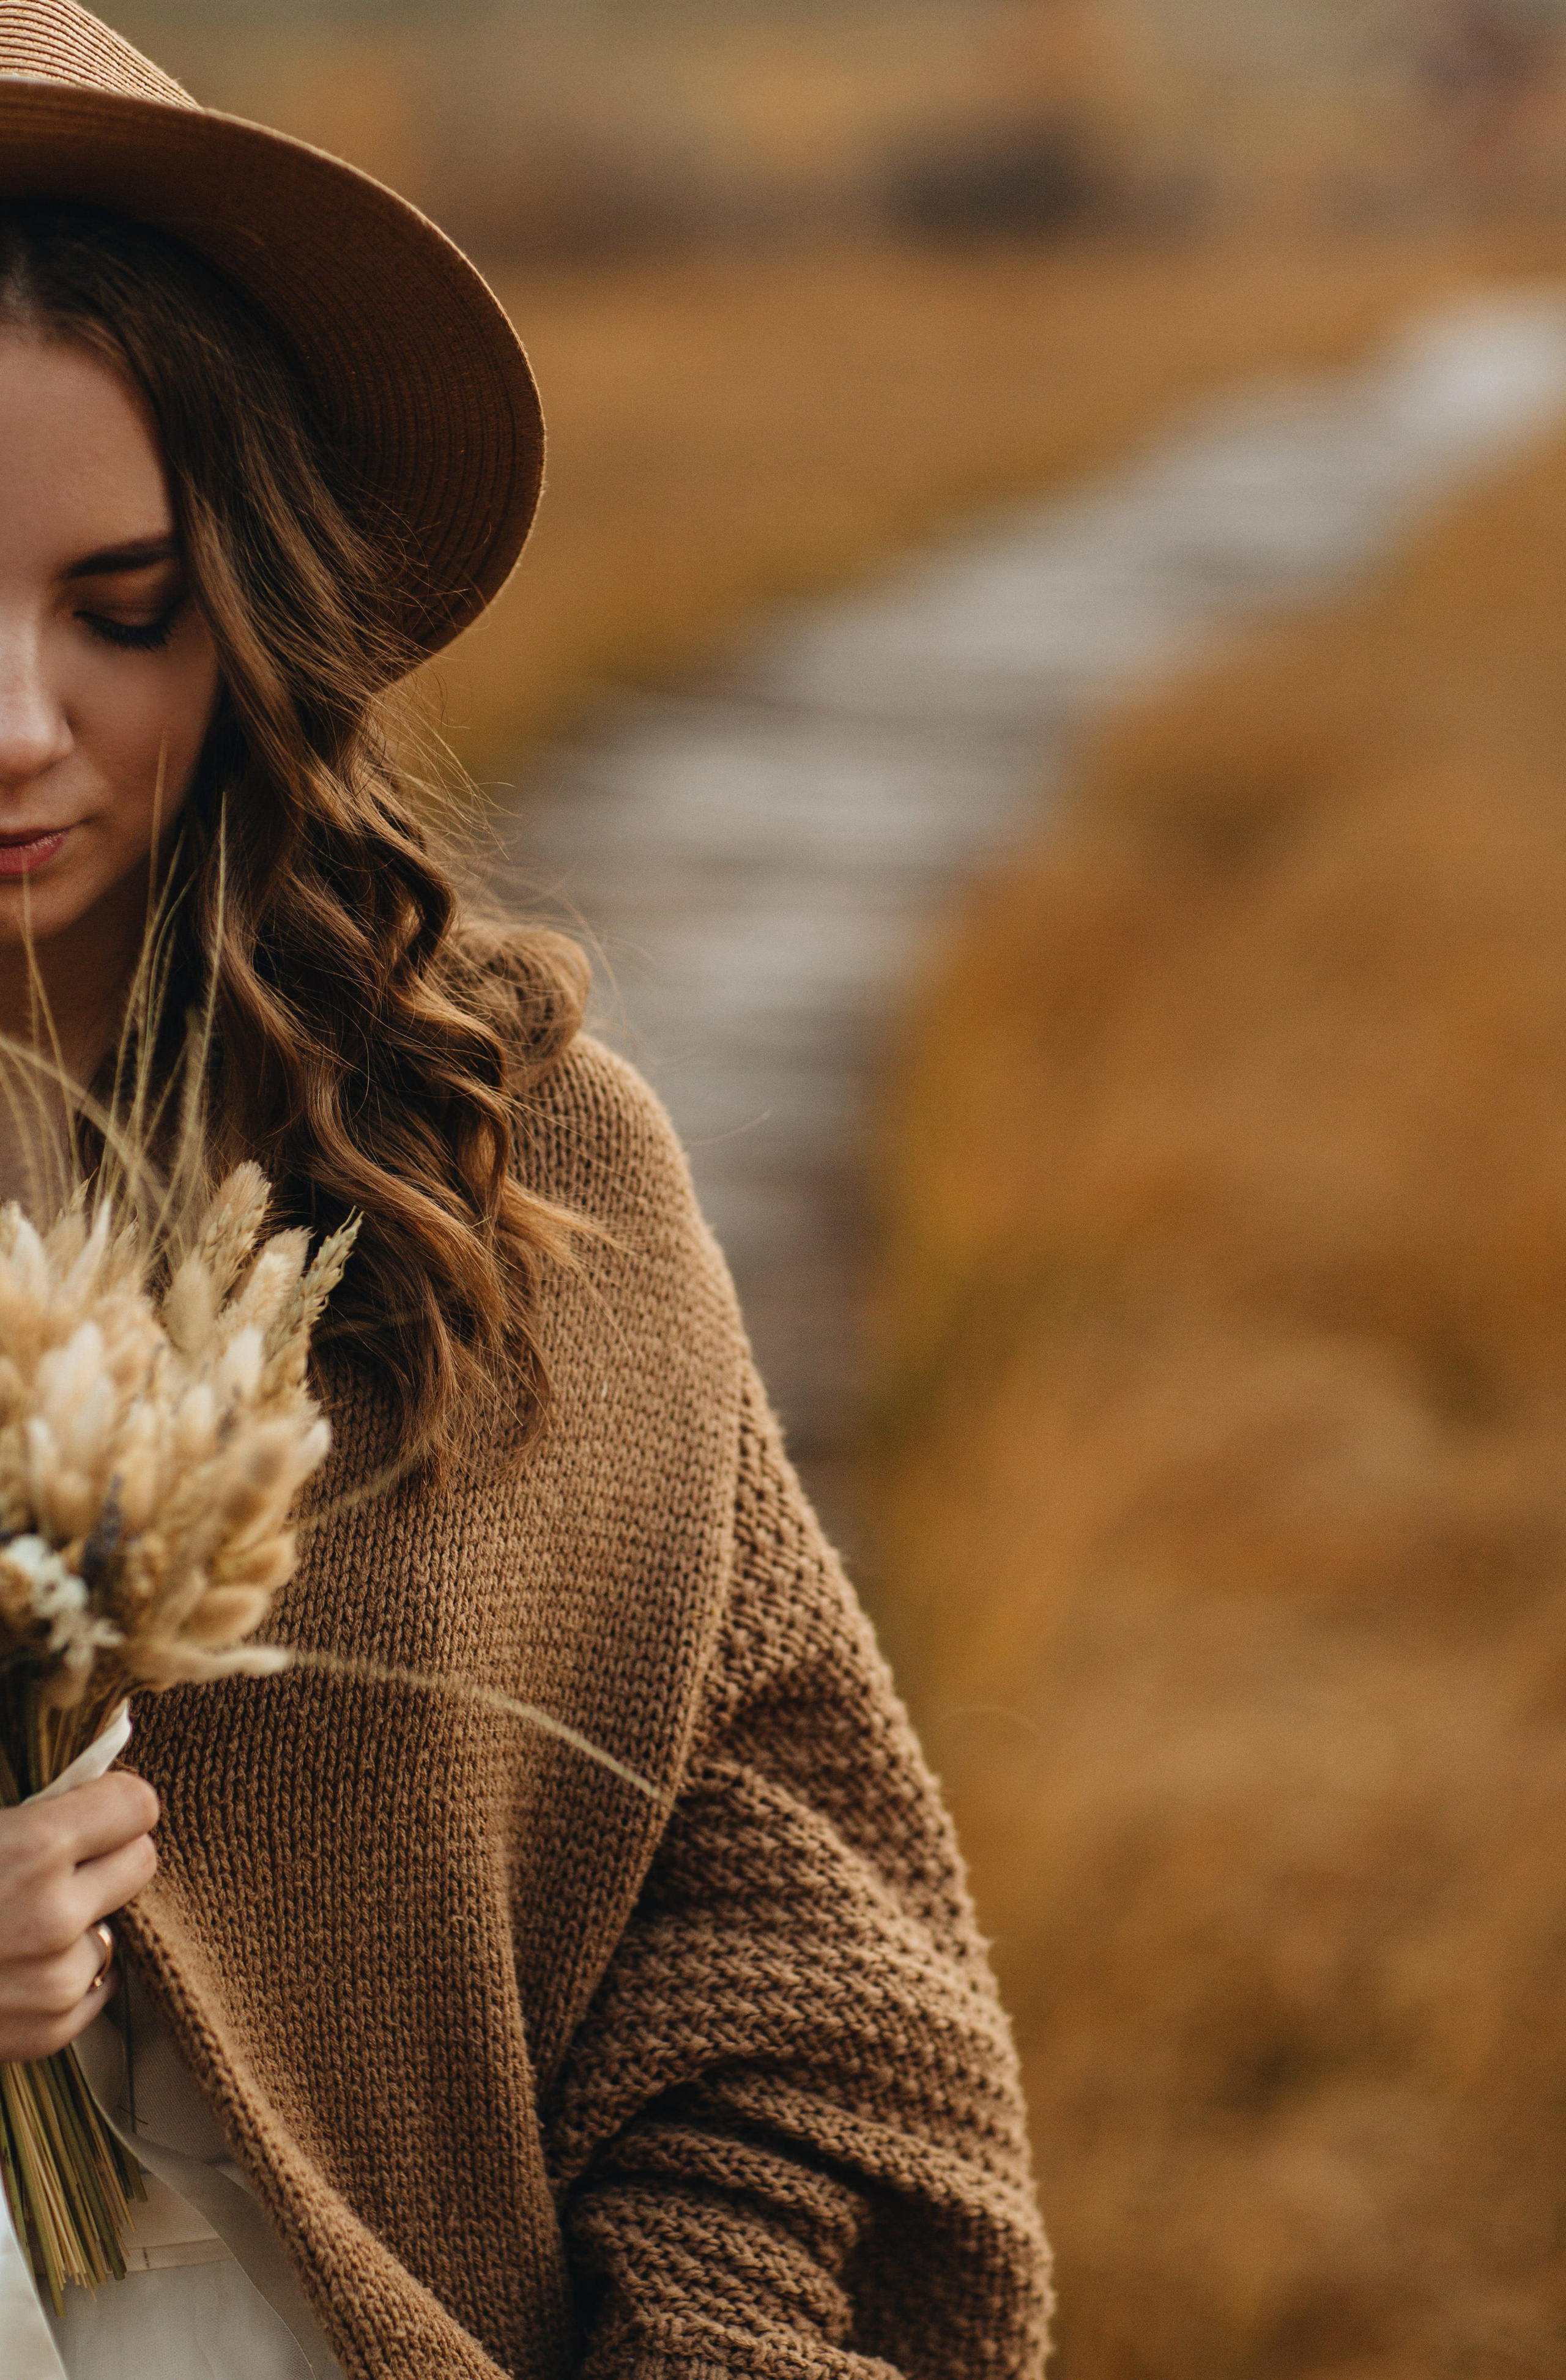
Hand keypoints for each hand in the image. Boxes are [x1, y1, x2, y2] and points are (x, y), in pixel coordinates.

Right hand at [0, 1772, 158, 2060]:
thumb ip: (30, 1811)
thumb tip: (85, 1782)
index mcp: (35, 1849)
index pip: (138, 1805)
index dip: (112, 1802)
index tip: (92, 1806)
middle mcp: (57, 1917)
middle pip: (142, 1862)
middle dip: (108, 1855)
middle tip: (63, 1860)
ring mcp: (56, 1983)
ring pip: (116, 1927)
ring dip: (83, 1922)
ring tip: (20, 1921)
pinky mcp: (49, 2033)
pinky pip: (96, 1984)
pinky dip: (68, 1972)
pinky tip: (18, 1963)